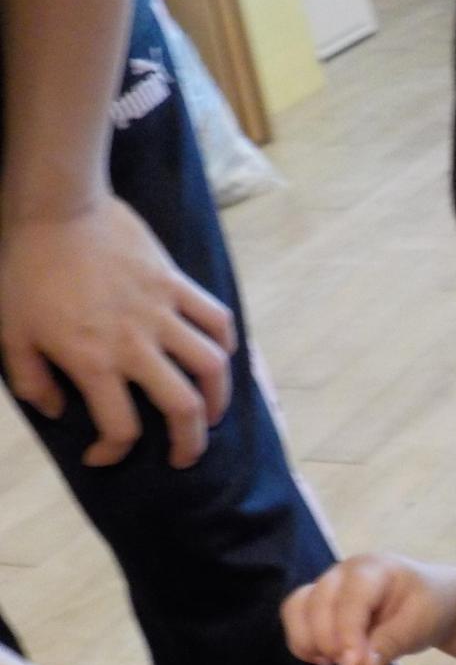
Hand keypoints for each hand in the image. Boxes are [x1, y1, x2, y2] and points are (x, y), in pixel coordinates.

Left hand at [0, 194, 234, 466]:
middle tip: (185, 456)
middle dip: (190, 444)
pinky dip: (224, 341)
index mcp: (94, 362)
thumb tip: (59, 411)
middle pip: (182, 408)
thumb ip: (31, 381)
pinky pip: (215, 318)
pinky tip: (220, 355)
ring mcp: (161, 313)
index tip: (102, 455)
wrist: (56, 208)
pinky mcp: (175, 283)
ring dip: (217, 398)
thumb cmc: (26, 269)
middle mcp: (136, 345)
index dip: (113, 452)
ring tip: (210, 413)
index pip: (121, 428)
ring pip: (211, 366)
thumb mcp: (10, 332)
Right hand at [282, 555, 455, 664]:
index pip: (350, 598)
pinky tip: (327, 659)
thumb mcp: (421, 624)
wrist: (430, 600)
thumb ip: (392, 643)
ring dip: (308, 642)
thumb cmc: (429, 607)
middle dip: (327, 641)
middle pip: (315, 603)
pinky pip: (296, 620)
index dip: (347, 633)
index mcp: (374, 569)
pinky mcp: (318, 603)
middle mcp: (343, 572)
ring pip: (296, 609)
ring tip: (334, 662)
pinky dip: (304, 643)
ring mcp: (327, 585)